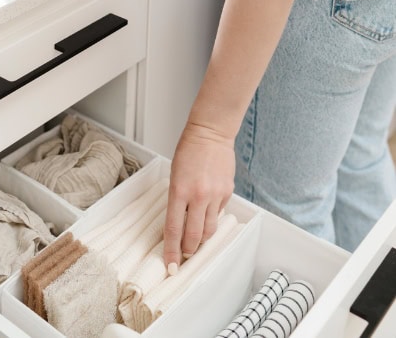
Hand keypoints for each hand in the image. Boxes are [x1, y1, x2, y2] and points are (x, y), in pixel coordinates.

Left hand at [163, 121, 234, 268]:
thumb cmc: (188, 151)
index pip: (173, 229)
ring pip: (209, 230)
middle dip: (188, 250)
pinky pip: (219, 213)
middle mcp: (198, 196)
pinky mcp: (228, 192)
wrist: (210, 133)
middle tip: (185, 254)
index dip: (172, 251)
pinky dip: (212, 216)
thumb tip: (181, 224)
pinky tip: (207, 209)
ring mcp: (215, 195)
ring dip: (201, 238)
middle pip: (194, 236)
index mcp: (179, 190)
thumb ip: (178, 200)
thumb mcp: (175, 176)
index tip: (171, 265)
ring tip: (196, 237)